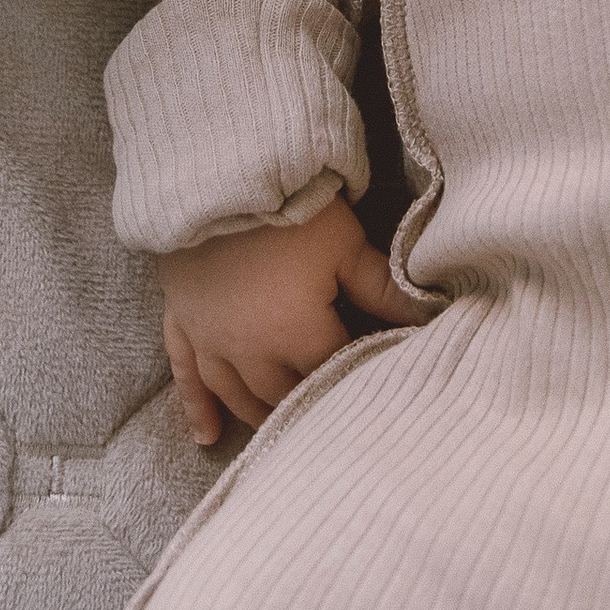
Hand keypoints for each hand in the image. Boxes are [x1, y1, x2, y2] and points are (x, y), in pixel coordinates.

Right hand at [159, 198, 426, 444]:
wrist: (217, 174)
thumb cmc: (288, 208)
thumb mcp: (345, 244)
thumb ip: (382, 287)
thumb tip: (427, 317)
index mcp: (296, 334)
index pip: (333, 369)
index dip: (353, 375)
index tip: (369, 384)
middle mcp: (250, 350)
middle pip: (281, 392)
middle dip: (304, 404)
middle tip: (324, 419)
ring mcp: (211, 338)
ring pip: (236, 393)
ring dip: (255, 415)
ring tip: (274, 432)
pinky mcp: (181, 320)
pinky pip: (186, 374)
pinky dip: (194, 407)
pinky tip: (203, 435)